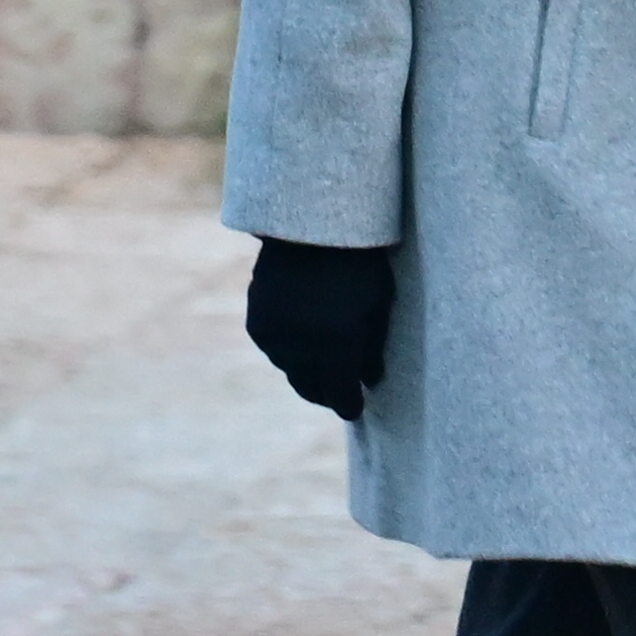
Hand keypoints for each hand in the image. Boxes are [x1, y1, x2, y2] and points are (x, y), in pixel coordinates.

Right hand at [247, 238, 394, 419]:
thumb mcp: (378, 302)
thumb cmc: (358, 262)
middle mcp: (300, 348)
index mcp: (336, 345)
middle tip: (339, 390)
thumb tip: (370, 380)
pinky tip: (303, 335)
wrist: (308, 227)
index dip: (350, 405)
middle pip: (311, 389)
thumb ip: (372, 346)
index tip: (356, 409)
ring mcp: (275, 337)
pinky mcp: (257, 325)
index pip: (341, 394)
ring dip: (306, 368)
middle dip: (328, 392)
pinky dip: (289, 348)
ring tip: (322, 355)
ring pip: (291, 369)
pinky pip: (275, 349)